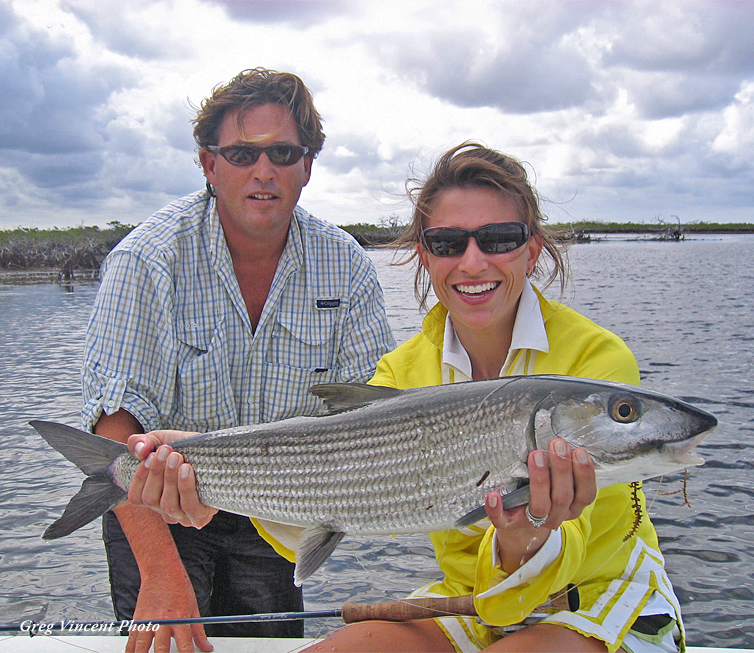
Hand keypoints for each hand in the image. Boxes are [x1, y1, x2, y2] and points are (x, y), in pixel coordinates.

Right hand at [126, 566, 212, 652]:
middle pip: (161, 649)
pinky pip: (131, 640)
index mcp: (180, 618)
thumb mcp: (193, 608)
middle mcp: (164, 620)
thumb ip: (199, 631)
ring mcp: (148, 620)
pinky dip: (131, 650)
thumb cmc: (178, 587)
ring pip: (142, 647)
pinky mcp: (137, 619)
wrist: (161, 571)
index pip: (185, 645)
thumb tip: (206, 646)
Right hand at [127, 430, 217, 527]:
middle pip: (151, 499)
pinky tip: (187, 470)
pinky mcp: (200, 515)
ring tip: (177, 458)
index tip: (149, 455)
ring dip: (170, 478)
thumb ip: (143, 442)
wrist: (218, 452)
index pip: (136, 497)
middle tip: (165, 451)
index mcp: (155, 496)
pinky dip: (185, 487)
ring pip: (168, 504)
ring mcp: (183, 516)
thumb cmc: (188, 449)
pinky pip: (189, 507)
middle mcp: (165, 510)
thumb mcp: (163, 440)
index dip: (140, 477)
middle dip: (156, 473)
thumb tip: (139, 449)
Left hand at [485, 438, 595, 573]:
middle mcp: (556, 516)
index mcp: (572, 507)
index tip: (579, 450)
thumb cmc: (544, 495)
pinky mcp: (509, 525)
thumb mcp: (559, 484)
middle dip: (561, 470)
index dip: (584, 474)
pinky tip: (493, 496)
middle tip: (557, 444)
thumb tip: (562, 440)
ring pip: (540, 506)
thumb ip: (563, 468)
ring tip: (536, 455)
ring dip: (540, 480)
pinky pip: (502, 520)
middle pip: (563, 497)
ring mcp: (532, 522)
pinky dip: (496, 509)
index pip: (585, 495)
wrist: (521, 527)